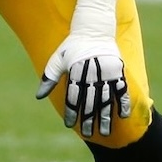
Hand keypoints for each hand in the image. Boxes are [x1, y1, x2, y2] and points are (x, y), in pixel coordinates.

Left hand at [36, 0, 129, 136]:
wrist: (94, 27)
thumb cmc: (72, 44)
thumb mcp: (57, 58)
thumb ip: (49, 77)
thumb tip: (38, 97)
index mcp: (75, 71)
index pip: (72, 97)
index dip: (71, 111)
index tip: (69, 124)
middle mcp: (91, 73)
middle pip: (89, 102)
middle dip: (87, 119)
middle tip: (86, 134)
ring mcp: (106, 72)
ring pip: (106, 99)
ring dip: (105, 117)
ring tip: (104, 133)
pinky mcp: (118, 70)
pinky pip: (122, 90)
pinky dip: (123, 103)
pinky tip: (122, 117)